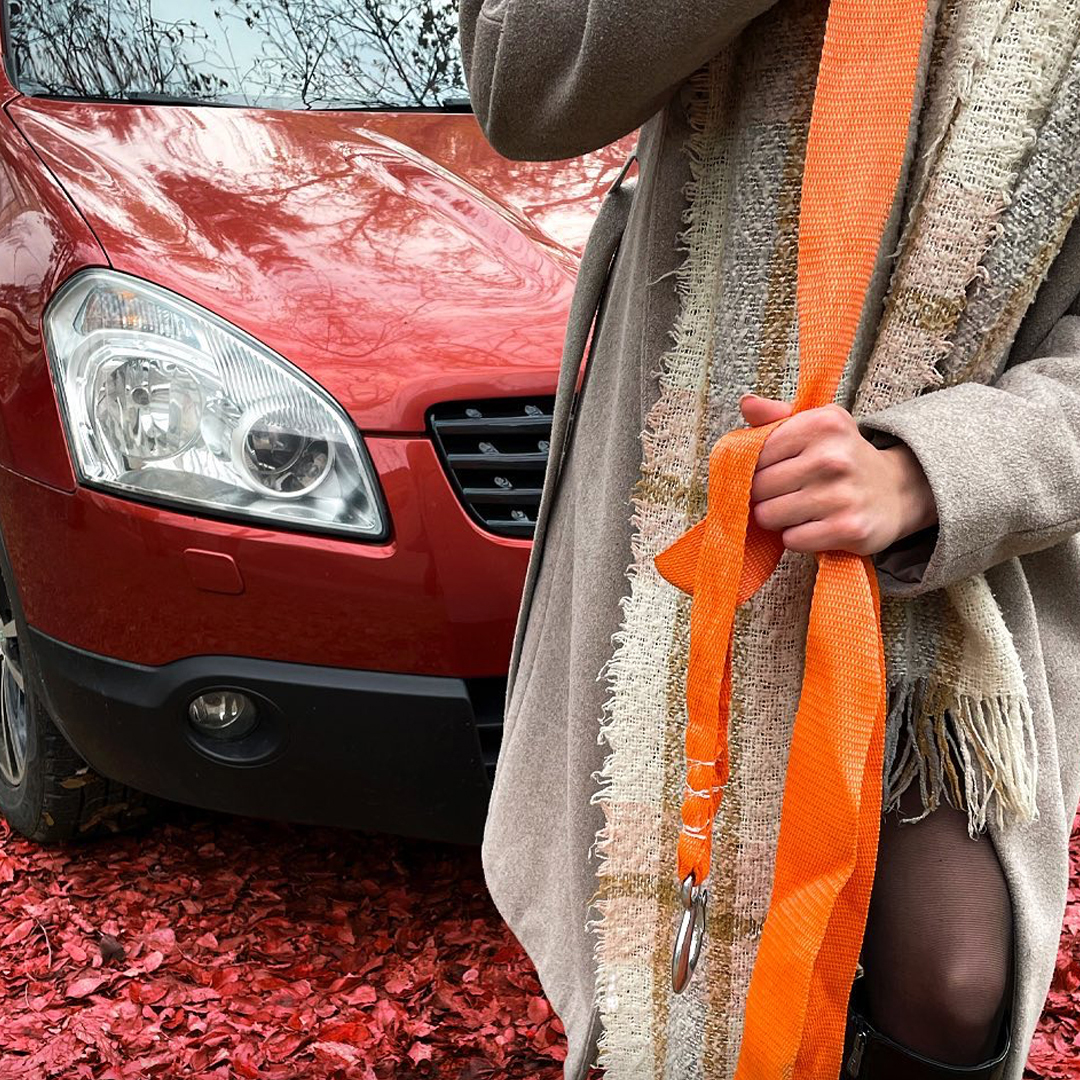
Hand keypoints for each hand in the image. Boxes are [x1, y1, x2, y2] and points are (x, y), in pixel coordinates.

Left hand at [739, 394, 937, 555]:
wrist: (896, 489)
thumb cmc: (842, 457)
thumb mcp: (815, 427)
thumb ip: (775, 417)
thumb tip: (748, 402)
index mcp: (822, 424)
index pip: (755, 453)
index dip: (758, 467)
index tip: (777, 469)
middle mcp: (833, 457)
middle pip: (758, 487)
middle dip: (765, 495)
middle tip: (790, 492)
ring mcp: (842, 495)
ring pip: (769, 515)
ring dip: (779, 518)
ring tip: (802, 508)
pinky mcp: (848, 529)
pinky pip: (791, 540)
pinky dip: (798, 537)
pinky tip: (817, 525)